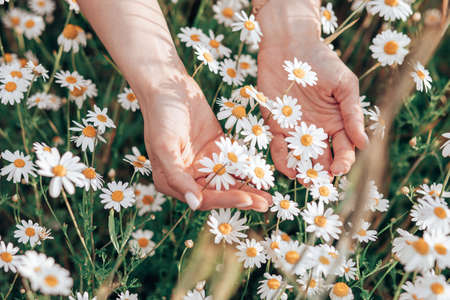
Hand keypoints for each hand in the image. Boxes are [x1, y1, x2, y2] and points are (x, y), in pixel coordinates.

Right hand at [138, 70, 271, 210]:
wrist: (169, 85)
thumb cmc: (161, 116)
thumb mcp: (165, 147)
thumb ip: (177, 177)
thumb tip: (194, 204)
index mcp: (172, 181)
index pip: (203, 198)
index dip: (225, 200)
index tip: (247, 200)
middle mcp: (188, 176)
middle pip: (219, 192)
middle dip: (242, 198)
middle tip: (265, 204)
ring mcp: (204, 162)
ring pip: (229, 180)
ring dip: (248, 187)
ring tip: (268, 196)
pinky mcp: (216, 147)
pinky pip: (233, 161)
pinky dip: (247, 168)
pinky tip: (262, 173)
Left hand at [256, 1, 367, 180]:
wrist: (290, 47)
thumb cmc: (322, 62)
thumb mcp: (344, 85)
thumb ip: (352, 114)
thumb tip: (364, 144)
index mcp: (337, 123)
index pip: (343, 150)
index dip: (343, 163)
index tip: (339, 169)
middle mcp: (317, 131)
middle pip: (322, 160)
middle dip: (321, 173)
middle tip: (318, 181)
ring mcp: (295, 131)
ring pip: (300, 159)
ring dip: (301, 171)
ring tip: (302, 178)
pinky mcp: (275, 126)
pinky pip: (278, 148)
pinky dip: (281, 158)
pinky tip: (286, 163)